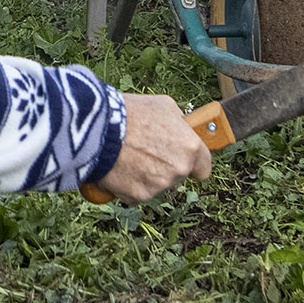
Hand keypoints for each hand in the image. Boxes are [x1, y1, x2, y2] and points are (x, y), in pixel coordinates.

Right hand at [91, 92, 216, 203]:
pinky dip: (129, 185)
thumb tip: (181, 127)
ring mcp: (159, 185)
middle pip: (178, 176)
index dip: (193, 163)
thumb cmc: (132, 112)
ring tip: (128, 156)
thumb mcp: (163, 106)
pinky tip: (119, 167)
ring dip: (146, 176)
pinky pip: (137, 194)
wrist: (99, 129)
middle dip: (165, 167)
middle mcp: (180, 169)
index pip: (204, 168)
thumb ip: (178, 122)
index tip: (183, 159)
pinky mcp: (138, 196)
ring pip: (157, 185)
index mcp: (191, 148)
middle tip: (146, 151)